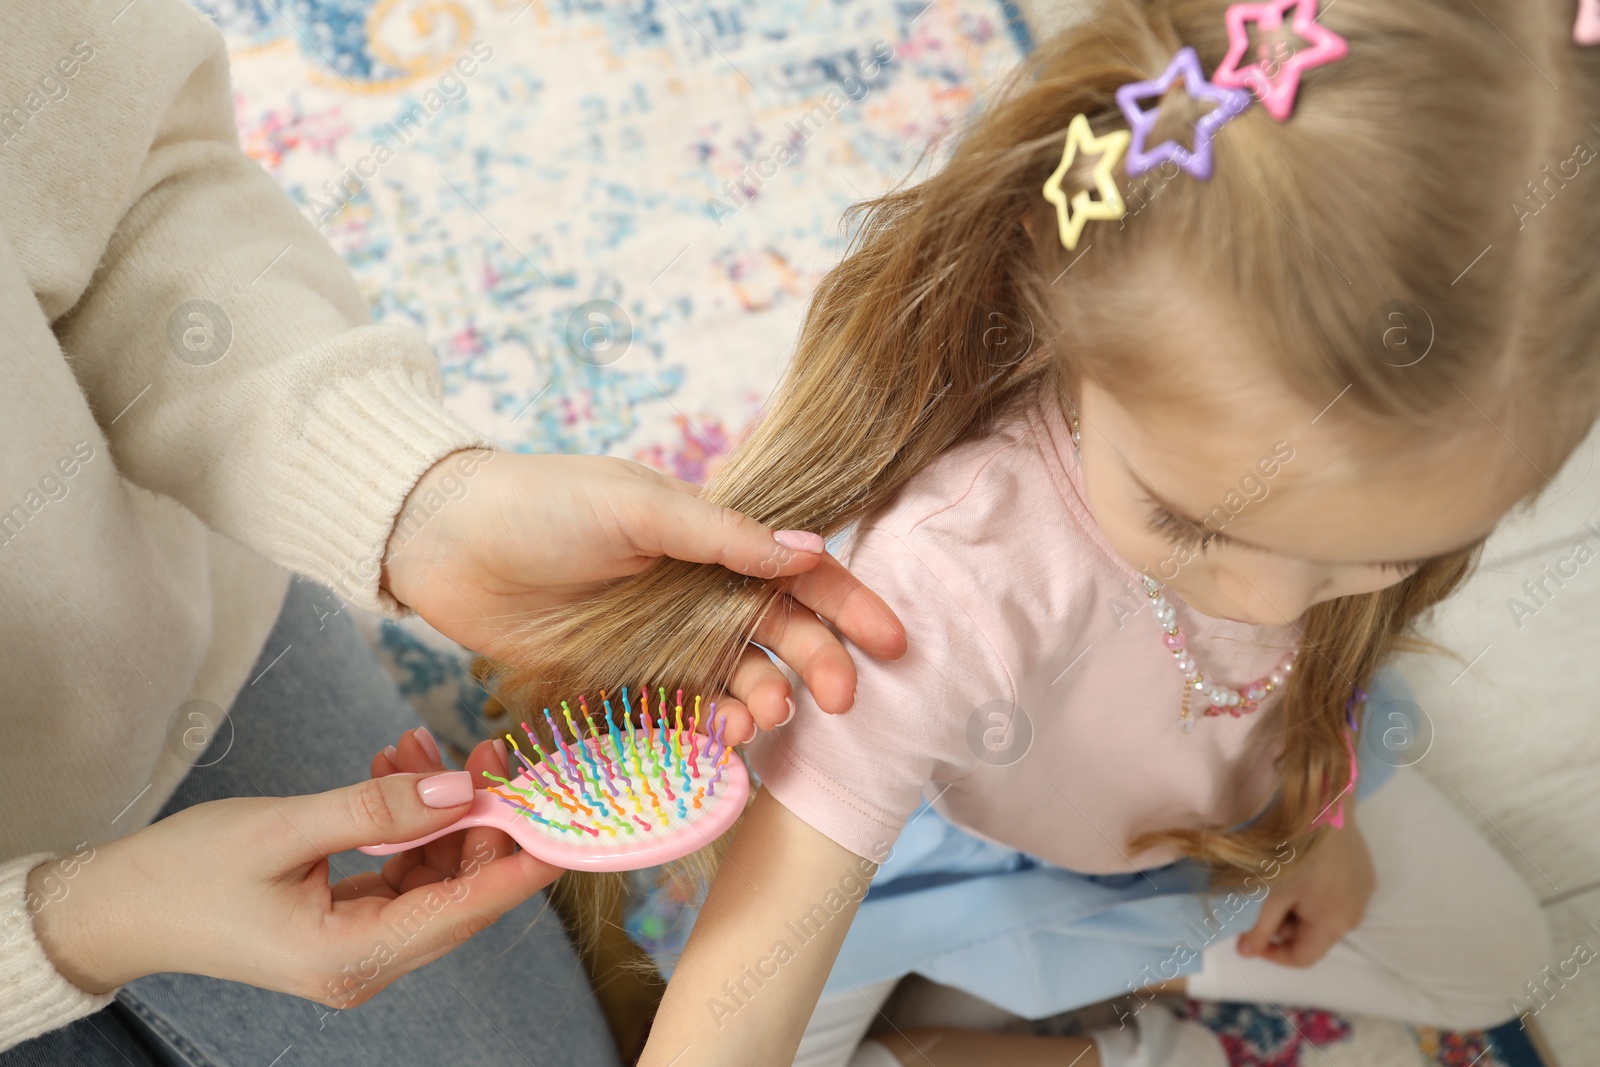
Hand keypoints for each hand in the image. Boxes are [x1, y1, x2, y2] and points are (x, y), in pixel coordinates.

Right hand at [28, 767, 557, 1008]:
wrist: (117, 908)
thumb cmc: (186, 872)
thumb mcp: (284, 829)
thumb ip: (378, 810)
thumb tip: (462, 789)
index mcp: (354, 958)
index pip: (467, 910)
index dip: (522, 860)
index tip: (567, 814)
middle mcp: (367, 965)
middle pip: (460, 893)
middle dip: (479, 817)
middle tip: (482, 748)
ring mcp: (360, 950)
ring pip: (434, 876)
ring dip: (437, 810)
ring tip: (414, 746)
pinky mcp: (349, 927)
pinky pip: (403, 873)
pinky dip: (407, 823)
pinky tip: (392, 771)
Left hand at [379, 450, 907, 733]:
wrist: (445, 542)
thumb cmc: (545, 505)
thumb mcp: (639, 506)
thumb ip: (723, 535)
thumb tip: (811, 550)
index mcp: (712, 540)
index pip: (799, 573)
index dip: (850, 606)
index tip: (893, 643)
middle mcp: (699, 594)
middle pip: (781, 636)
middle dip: (819, 666)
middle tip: (840, 699)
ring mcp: (662, 642)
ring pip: (738, 681)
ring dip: (764, 702)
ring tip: (760, 720)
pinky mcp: (621, 684)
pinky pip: (681, 715)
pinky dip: (708, 731)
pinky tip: (718, 740)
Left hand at [1237, 817, 1374, 966]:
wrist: (1325, 807)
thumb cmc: (1294, 852)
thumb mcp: (1273, 894)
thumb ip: (1260, 928)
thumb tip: (1246, 955)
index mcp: (1334, 925)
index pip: (1303, 958)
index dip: (1274, 954)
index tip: (1251, 939)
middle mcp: (1355, 915)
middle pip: (1314, 937)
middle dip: (1286, 928)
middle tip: (1264, 902)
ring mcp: (1364, 894)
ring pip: (1326, 917)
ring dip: (1301, 911)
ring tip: (1283, 884)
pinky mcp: (1366, 876)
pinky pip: (1339, 898)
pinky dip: (1318, 896)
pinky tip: (1304, 872)